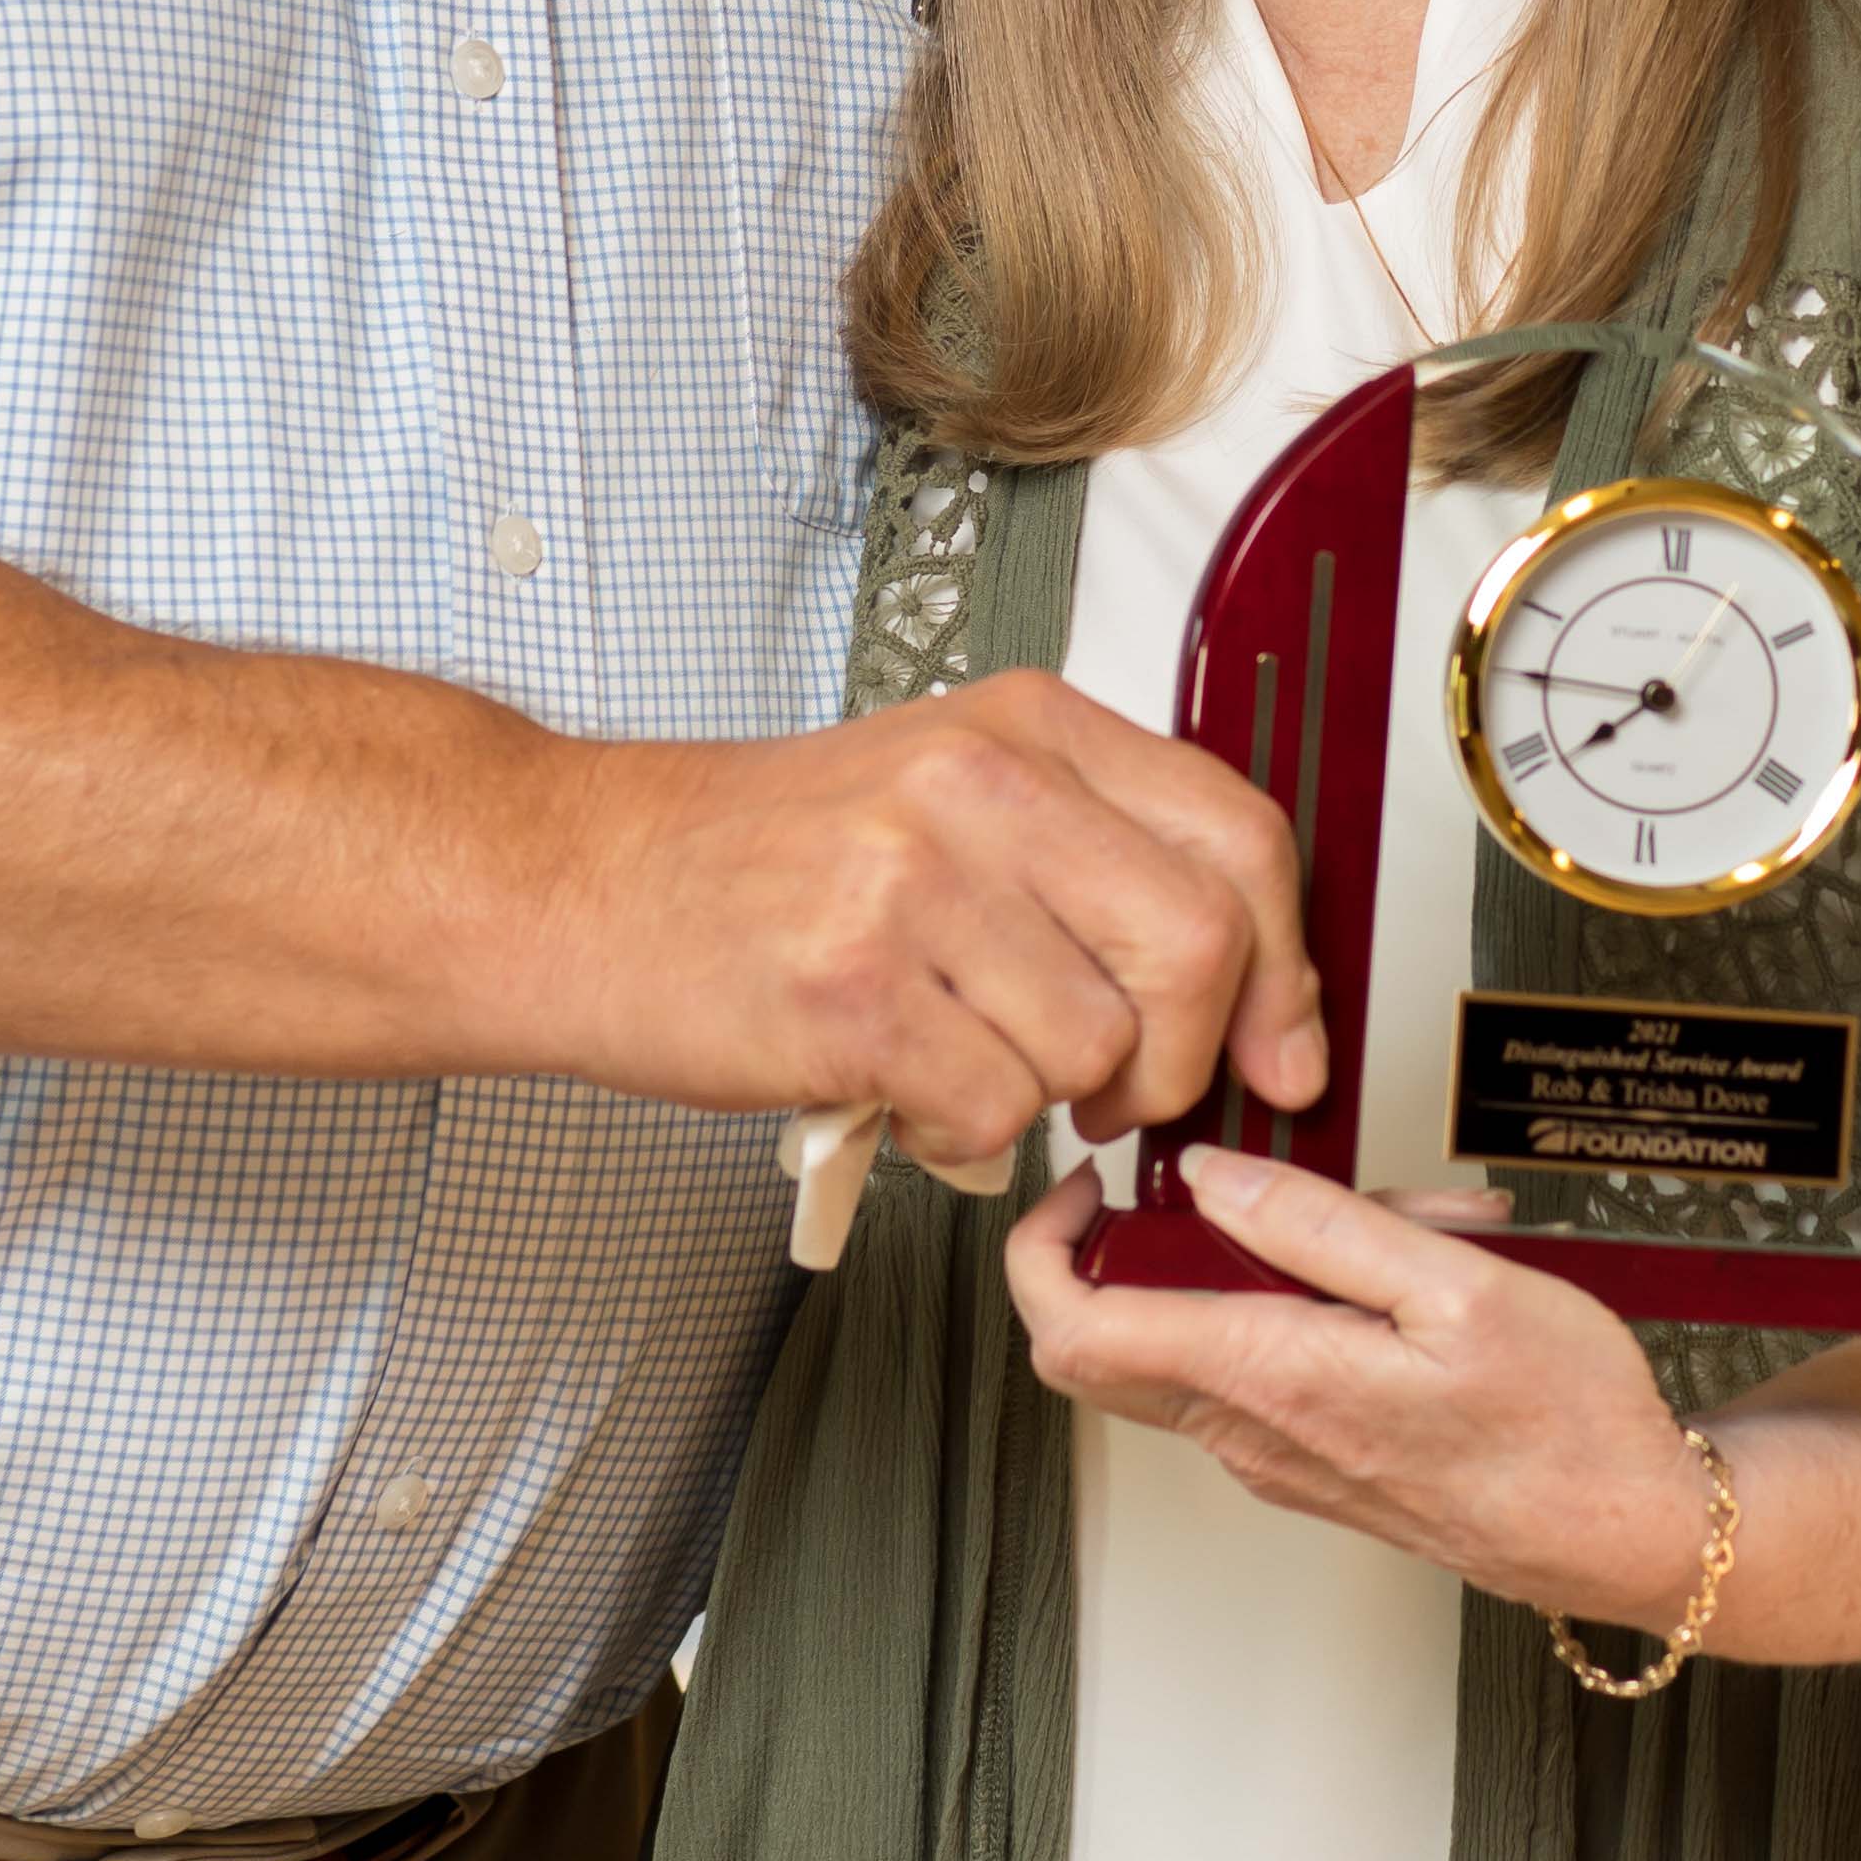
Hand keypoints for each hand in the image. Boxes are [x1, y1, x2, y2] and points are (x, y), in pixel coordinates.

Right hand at [536, 674, 1319, 1177]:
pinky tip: (898, 1086)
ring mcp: (911, 882)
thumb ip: (1101, 867)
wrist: (575, 882)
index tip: (1282, 1054)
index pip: (1240, 836)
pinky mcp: (850, 990)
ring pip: (1095, 1048)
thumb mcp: (952, 800)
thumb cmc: (765, 860)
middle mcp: (980, 783)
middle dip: (1177, 1059)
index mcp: (1027, 725)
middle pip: (1197, 949)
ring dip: (1043, 1096)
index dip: (1285, 970)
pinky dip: (956, 1136)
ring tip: (957, 1057)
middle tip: (1112, 1089)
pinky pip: (992, 1111)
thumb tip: (1262, 1004)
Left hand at [1003, 1148, 1715, 1627]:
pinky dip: (1299, 1307)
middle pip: (1105, 1344)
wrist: (1623, 1531)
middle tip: (1232, 1183)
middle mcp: (1250, 1433)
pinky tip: (1405, 1280)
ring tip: (1392, 1228)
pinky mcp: (1309, 1463)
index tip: (1084, 1183)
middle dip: (1148, 1243)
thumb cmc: (1564, 1423)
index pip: (1074, 1331)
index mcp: (1269, 1379)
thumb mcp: (1458, 1285)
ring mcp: (1274, 1456)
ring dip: (1258, 1267)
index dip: (1043, 1247)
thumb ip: (1320, 1226)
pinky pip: (1254, 1370)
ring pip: (1196, 1342)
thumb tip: (1210, 1181)